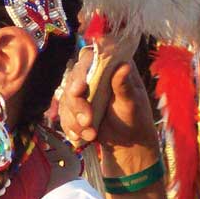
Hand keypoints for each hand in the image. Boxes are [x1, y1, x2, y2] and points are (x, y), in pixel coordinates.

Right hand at [59, 49, 159, 174]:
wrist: (128, 140)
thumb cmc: (135, 116)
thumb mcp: (132, 102)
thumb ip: (125, 86)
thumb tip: (124, 66)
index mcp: (109, 66)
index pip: (89, 58)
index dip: (82, 70)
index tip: (81, 87)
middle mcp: (92, 74)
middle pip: (73, 80)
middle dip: (77, 103)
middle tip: (87, 121)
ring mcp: (81, 91)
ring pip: (66, 99)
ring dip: (74, 119)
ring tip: (91, 134)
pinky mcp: (73, 107)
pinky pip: (63, 114)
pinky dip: (70, 127)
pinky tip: (79, 137)